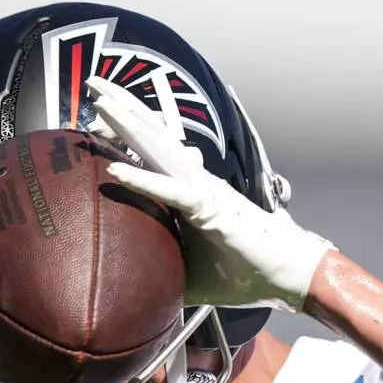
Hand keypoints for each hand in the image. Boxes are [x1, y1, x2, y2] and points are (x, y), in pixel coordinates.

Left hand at [86, 76, 333, 311]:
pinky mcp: (212, 209)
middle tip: (93, 84)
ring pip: (160, 151)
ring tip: (101, 101)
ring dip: (130, 126)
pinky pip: (172, 192)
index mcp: (190, 193)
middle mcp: (195, 183)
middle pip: (153, 139)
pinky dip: (144, 181)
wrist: (289, 277)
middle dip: (123, 111)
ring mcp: (204, 191)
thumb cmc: (246, 273)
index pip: (153, 157)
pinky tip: (116, 171)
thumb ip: (164, 276)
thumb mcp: (191, 278)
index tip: (99, 114)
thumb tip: (137, 297)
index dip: (128, 134)